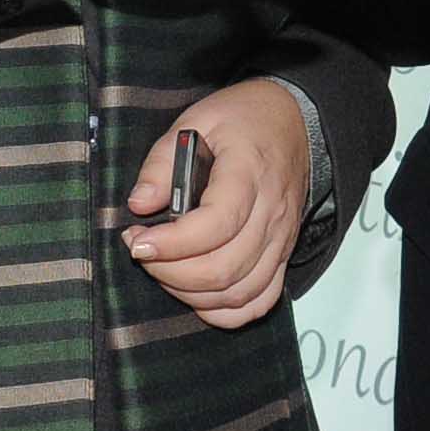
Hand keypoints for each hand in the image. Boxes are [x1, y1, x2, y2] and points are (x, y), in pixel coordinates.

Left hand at [118, 78, 312, 327]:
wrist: (293, 122)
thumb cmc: (242, 120)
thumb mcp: (194, 120)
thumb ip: (161, 162)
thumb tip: (139, 204)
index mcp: (249, 173)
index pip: (217, 225)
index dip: (172, 244)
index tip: (137, 240)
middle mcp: (271, 214)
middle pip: (224, 268)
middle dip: (170, 272)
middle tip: (142, 251)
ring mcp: (280, 240)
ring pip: (238, 293)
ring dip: (191, 293)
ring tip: (163, 268)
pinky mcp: (282, 256)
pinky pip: (259, 301)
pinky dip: (225, 310)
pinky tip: (197, 293)